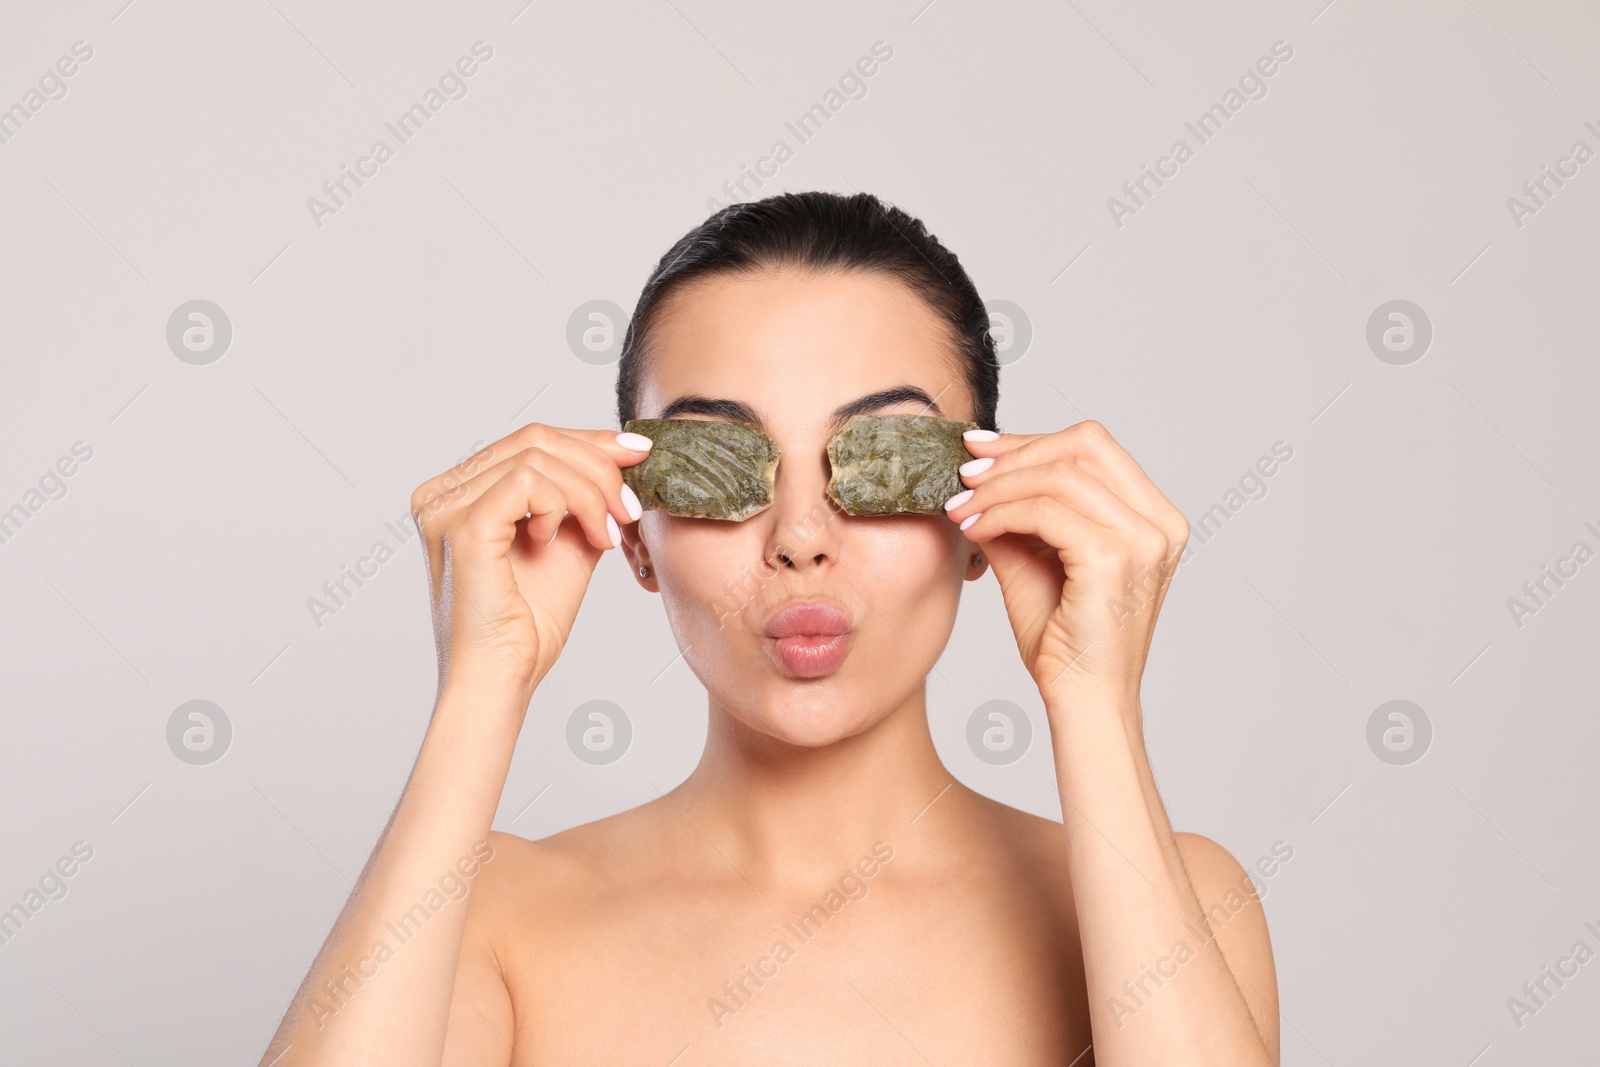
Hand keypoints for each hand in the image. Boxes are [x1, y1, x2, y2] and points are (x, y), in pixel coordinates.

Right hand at [410, 424, 650, 696]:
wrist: (502, 678)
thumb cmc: (527, 624)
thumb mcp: (567, 544)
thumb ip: (581, 500)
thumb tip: (621, 460)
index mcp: (459, 493)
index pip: (529, 442)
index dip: (590, 442)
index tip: (638, 456)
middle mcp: (442, 493)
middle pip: (534, 439)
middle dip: (598, 465)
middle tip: (630, 506)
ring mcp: (446, 507)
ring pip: (537, 457)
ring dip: (590, 492)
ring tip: (608, 536)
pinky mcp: (462, 525)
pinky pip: (529, 482)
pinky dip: (565, 505)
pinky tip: (572, 541)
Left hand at [943, 420, 1187, 702]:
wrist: (1083, 701)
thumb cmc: (1064, 640)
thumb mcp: (1036, 559)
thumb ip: (1018, 512)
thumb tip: (977, 472)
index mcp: (1153, 517)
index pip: (1093, 446)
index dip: (1031, 440)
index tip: (979, 450)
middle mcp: (1160, 523)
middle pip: (1082, 445)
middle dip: (1013, 455)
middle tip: (964, 476)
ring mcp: (1143, 540)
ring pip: (1058, 475)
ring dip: (998, 487)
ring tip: (961, 509)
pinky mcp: (1113, 560)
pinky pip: (1045, 511)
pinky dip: (1000, 513)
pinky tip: (974, 530)